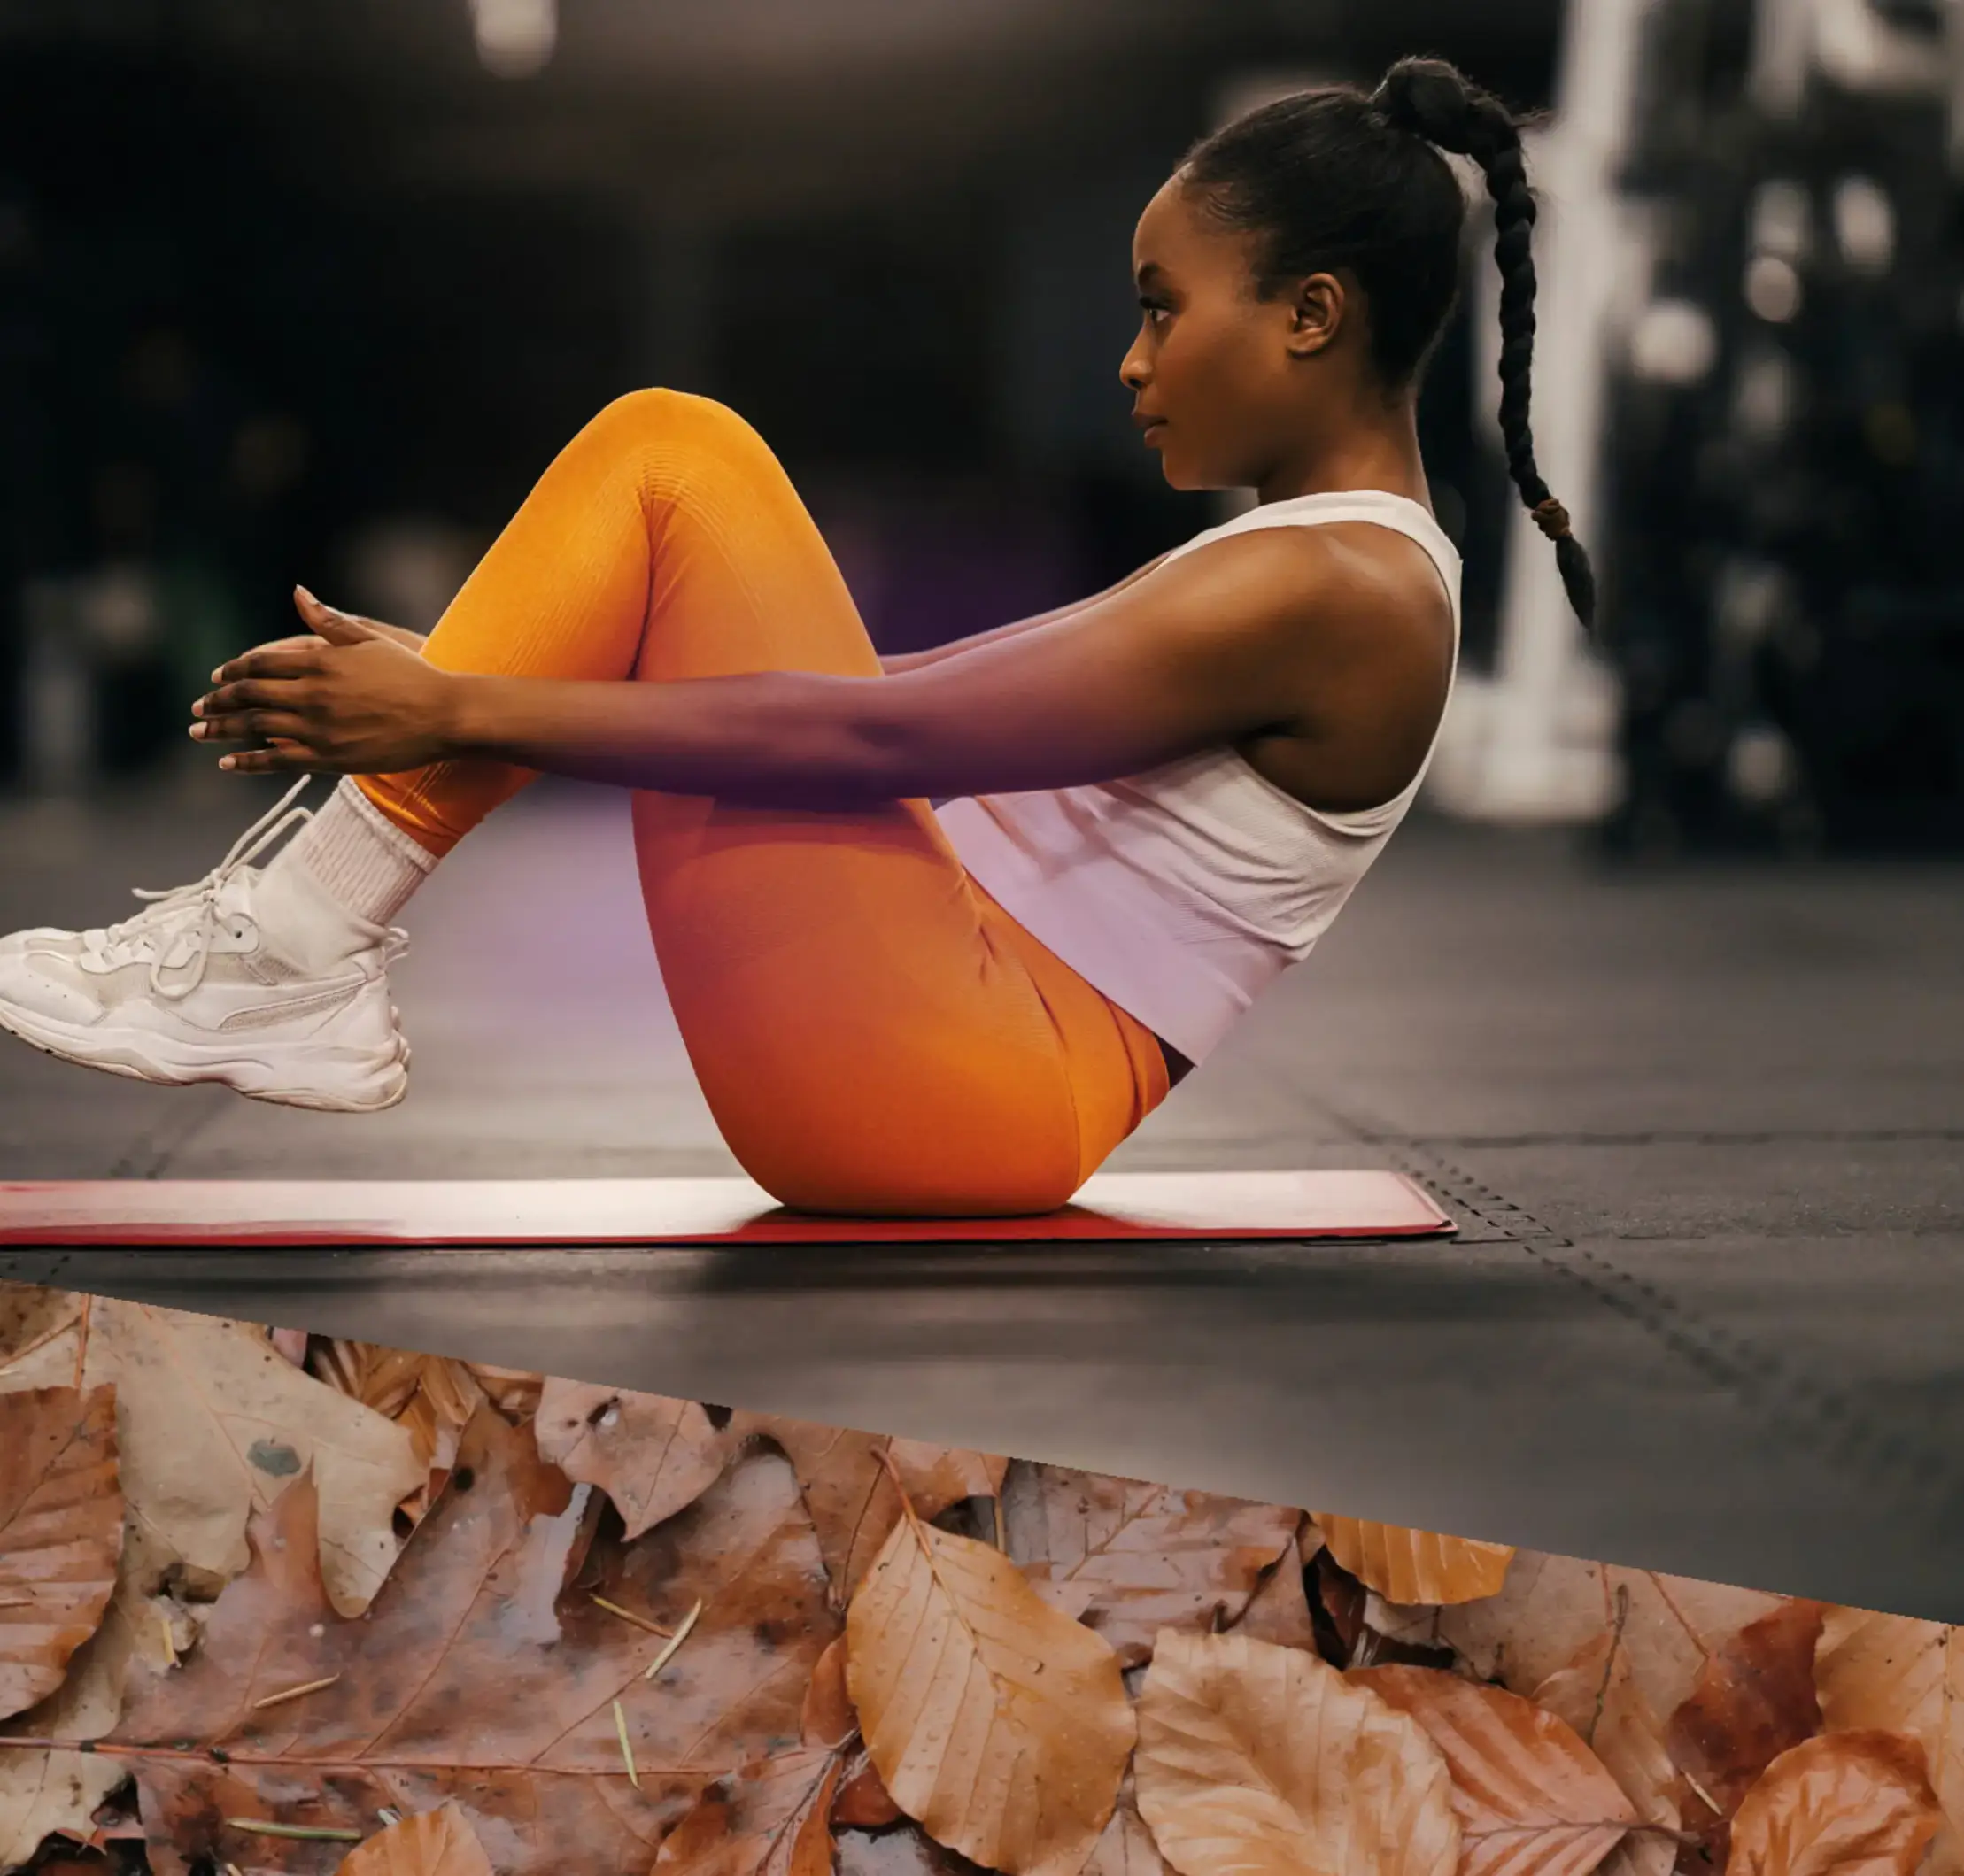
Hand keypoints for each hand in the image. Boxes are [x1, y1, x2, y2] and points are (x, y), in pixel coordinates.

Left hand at [190, 586, 461, 774]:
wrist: (444, 715)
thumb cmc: (412, 674)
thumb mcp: (369, 639)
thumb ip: (328, 622)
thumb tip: (297, 592)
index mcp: (319, 662)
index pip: (260, 664)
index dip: (234, 671)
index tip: (217, 678)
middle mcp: (312, 694)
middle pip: (249, 695)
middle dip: (217, 702)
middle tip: (198, 708)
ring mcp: (318, 728)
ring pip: (256, 727)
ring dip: (222, 730)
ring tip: (199, 732)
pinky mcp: (329, 758)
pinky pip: (278, 760)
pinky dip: (248, 762)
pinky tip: (228, 763)